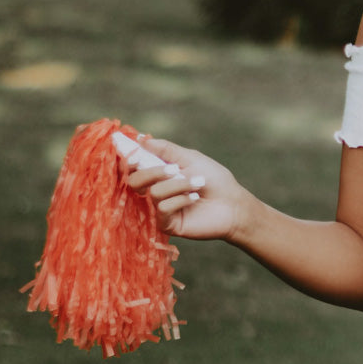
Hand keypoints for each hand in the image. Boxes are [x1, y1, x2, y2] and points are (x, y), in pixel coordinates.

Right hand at [116, 135, 250, 241]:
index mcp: (158, 173)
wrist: (233, 204)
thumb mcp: (191, 158)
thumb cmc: (215, 180)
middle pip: (134, 180)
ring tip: (198, 183)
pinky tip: (194, 199)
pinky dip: (181, 199)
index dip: (128, 158)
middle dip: (153, 172)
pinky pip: (162, 208)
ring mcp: (159, 208)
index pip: (133, 167)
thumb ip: (166, 149)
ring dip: (178, 185)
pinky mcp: (166, 224)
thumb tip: (141, 139)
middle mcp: (155, 190)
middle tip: (175, 169)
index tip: (133, 152)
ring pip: (153, 192)